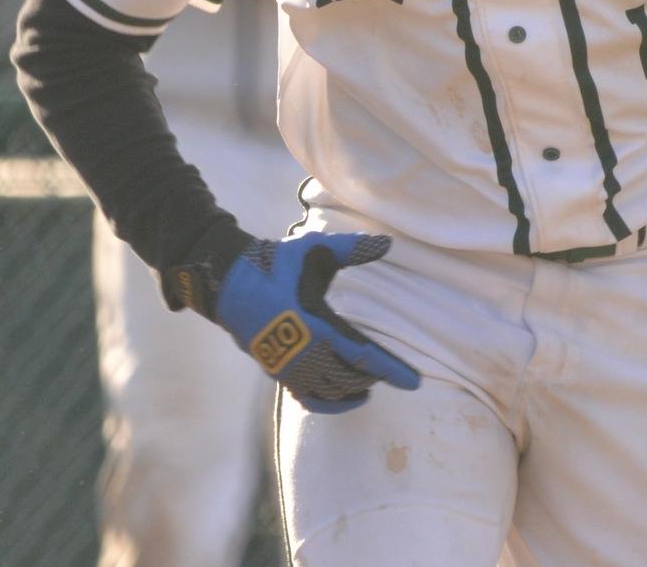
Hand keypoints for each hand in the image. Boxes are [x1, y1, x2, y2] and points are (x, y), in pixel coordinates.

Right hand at [210, 231, 421, 412]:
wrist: (231, 284)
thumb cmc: (277, 266)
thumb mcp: (314, 251)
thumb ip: (352, 249)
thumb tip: (389, 242)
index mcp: (316, 323)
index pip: (362, 355)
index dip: (391, 370)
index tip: (414, 382)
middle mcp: (303, 352)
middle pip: (350, 378)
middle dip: (374, 377)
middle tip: (394, 372)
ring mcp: (289, 367)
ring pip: (331, 392)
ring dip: (354, 391)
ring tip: (372, 382)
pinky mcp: (278, 373)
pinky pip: (310, 398)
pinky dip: (331, 403)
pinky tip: (345, 397)